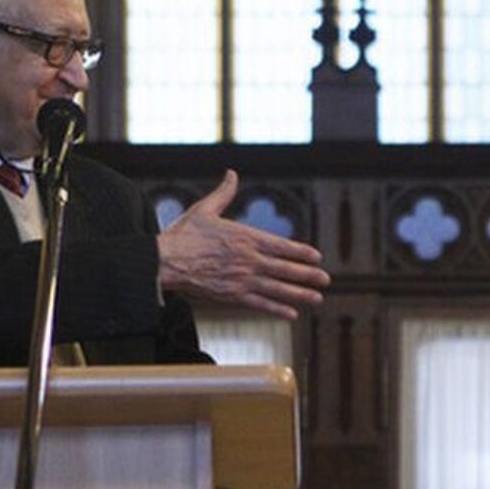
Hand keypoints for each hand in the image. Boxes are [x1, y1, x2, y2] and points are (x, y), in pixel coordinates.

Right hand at [157, 169, 330, 319]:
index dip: (301, 252)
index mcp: (245, 237)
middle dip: (308, 275)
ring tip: (317, 298)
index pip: (281, 246)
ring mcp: (241, 279)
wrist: (164, 261)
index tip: (316, 257)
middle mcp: (248, 259)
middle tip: (325, 280)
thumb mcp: (205, 209)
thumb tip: (231, 173)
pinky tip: (292, 314)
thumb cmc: (183, 235)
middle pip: (285, 268)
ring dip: (299, 294)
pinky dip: (277, 309)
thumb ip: (224, 193)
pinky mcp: (232, 296)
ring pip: (277, 288)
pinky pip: (260, 304)